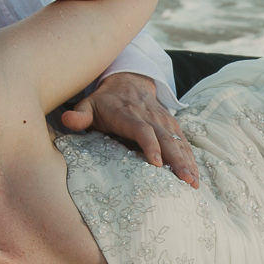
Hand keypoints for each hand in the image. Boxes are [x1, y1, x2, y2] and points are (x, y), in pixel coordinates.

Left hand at [57, 72, 198, 187]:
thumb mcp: (88, 104)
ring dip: (188, 162)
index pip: (142, 129)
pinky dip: (191, 159)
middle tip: (185, 180)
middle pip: (166, 138)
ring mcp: (164, 121)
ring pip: (178, 142)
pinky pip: (183, 142)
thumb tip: (68, 120)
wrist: (129, 80)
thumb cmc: (104, 101)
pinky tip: (196, 177)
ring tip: (193, 183)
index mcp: (128, 114)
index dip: (150, 145)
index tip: (157, 163)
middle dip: (177, 160)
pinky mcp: (172, 126)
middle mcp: (150, 117)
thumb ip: (79, 115)